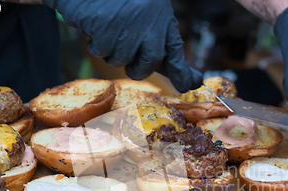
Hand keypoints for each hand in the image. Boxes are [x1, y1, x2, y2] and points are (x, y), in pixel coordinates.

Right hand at [42, 0, 201, 92]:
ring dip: (111, 51)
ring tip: (107, 27)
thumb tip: (185, 79)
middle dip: (138, 68)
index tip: (191, 84)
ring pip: (121, 59)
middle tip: (129, 61)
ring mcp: (127, 27)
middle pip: (149, 63)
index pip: (174, 51)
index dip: (182, 72)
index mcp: (160, 16)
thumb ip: (158, 43)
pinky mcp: (106, 29)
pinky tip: (96, 24)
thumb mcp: (146, 14)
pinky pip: (101, 50)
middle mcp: (149, 22)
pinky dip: (95, 42)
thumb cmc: (118, 0)